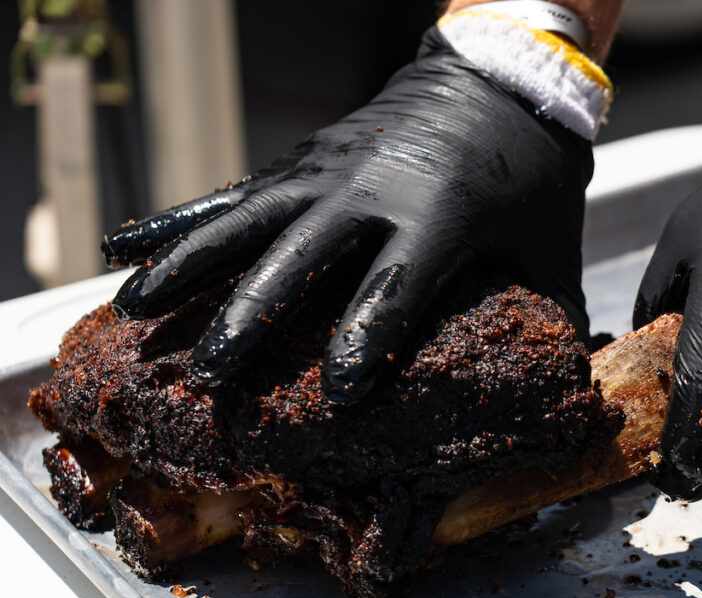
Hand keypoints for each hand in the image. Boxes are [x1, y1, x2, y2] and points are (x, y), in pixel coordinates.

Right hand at [105, 27, 592, 402]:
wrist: (498, 79)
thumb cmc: (529, 172)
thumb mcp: (549, 247)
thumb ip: (549, 318)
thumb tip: (558, 393)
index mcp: (440, 216)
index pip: (396, 288)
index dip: (366, 342)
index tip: (340, 396)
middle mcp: (372, 189)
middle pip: (299, 258)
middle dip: (251, 320)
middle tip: (212, 377)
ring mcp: (326, 170)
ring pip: (245, 221)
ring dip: (188, 267)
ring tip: (135, 312)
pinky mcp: (301, 162)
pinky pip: (230, 195)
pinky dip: (176, 223)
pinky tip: (126, 249)